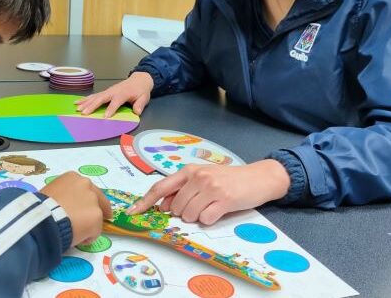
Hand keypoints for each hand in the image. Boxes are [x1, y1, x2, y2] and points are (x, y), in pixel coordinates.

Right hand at [40, 171, 112, 245]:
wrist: (42, 219)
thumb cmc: (40, 207)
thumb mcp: (48, 193)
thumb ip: (61, 196)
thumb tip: (61, 206)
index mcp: (73, 178)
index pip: (84, 188)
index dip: (85, 199)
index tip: (85, 207)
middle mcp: (86, 185)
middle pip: (96, 199)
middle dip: (93, 209)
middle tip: (87, 221)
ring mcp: (93, 201)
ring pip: (95, 216)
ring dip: (88, 224)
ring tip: (75, 233)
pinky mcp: (96, 218)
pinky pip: (95, 231)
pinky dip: (88, 237)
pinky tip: (76, 239)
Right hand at [75, 71, 153, 117]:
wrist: (139, 79)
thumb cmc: (141, 90)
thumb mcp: (144, 97)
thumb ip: (140, 104)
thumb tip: (137, 111)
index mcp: (123, 93)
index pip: (116, 101)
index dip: (111, 109)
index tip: (105, 117)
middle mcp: (113, 91)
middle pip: (101, 98)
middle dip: (92, 106)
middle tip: (84, 113)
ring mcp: (108, 91)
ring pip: (95, 97)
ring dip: (86, 102)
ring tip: (77, 108)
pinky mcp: (105, 92)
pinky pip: (94, 95)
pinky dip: (85, 99)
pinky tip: (78, 102)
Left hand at [126, 160, 290, 224]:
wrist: (258, 178)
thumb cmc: (228, 179)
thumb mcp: (202, 178)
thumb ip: (182, 189)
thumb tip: (163, 206)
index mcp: (189, 170)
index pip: (160, 187)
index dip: (145, 202)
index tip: (133, 213)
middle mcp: (198, 177)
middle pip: (175, 207)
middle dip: (183, 212)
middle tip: (200, 205)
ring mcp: (211, 188)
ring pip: (189, 215)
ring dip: (197, 216)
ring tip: (211, 206)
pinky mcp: (224, 200)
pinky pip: (205, 219)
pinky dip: (210, 219)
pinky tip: (219, 209)